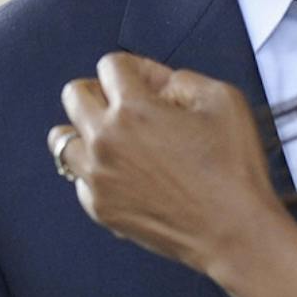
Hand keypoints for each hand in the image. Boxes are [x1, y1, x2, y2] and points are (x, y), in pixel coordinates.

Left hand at [48, 53, 282, 275]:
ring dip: (86, 132)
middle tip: (127, 107)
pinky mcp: (100, 208)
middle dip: (101, 92)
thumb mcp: (222, 99)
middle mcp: (105, 141)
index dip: (137, 69)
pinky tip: (126, 175)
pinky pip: (80, 179)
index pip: (110, 65)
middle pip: (74, 95)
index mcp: (132, 109)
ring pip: (62, 140)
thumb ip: (181, 79)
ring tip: (116, 140)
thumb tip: (156, 82)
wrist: (234, 231)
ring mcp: (97, 178)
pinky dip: (96, 172)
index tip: (153, 86)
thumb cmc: (232, 169)